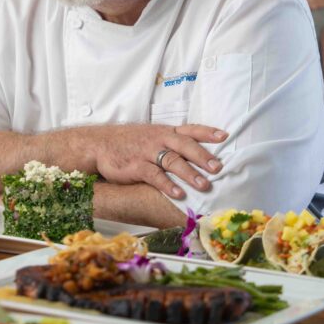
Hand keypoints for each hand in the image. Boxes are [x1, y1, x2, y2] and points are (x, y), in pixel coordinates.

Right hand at [95, 123, 226, 200]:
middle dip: (203, 156)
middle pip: (185, 145)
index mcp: (165, 132)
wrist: (99, 144)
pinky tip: (179, 194)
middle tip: (219, 167)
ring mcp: (147, 152)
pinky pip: (155, 176)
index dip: (207, 132)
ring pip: (172, 161)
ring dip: (189, 173)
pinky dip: (168, 185)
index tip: (224, 136)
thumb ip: (172, 142)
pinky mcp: (136, 166)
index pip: (190, 129)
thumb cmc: (130, 142)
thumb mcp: (152, 136)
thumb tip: (197, 154)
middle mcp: (159, 139)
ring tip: (204, 185)